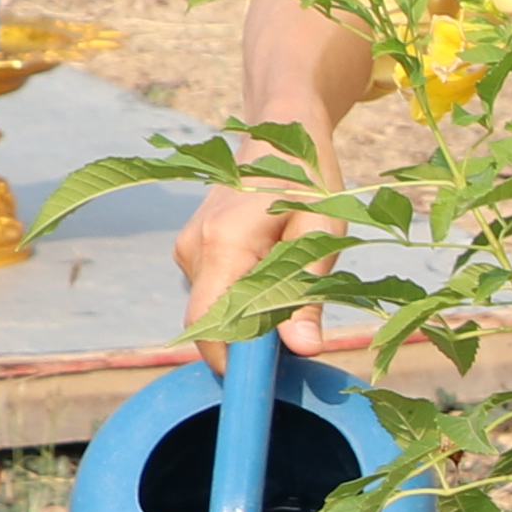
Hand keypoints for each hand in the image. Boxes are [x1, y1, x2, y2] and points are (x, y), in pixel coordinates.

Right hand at [178, 0, 375, 364]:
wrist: (280, 128)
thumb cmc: (309, 178)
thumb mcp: (323, 235)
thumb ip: (308, 296)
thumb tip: (302, 350)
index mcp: (224, 244)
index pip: (212, 325)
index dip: (232, 364)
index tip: (264, 383)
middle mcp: (195, 250)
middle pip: (209, 325)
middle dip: (246, 348)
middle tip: (294, 345)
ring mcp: (188, 250)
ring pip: (213, 311)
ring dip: (248, 321)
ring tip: (293, 299)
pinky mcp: (193, 251)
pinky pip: (214, 293)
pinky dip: (241, 301)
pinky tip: (274, 281)